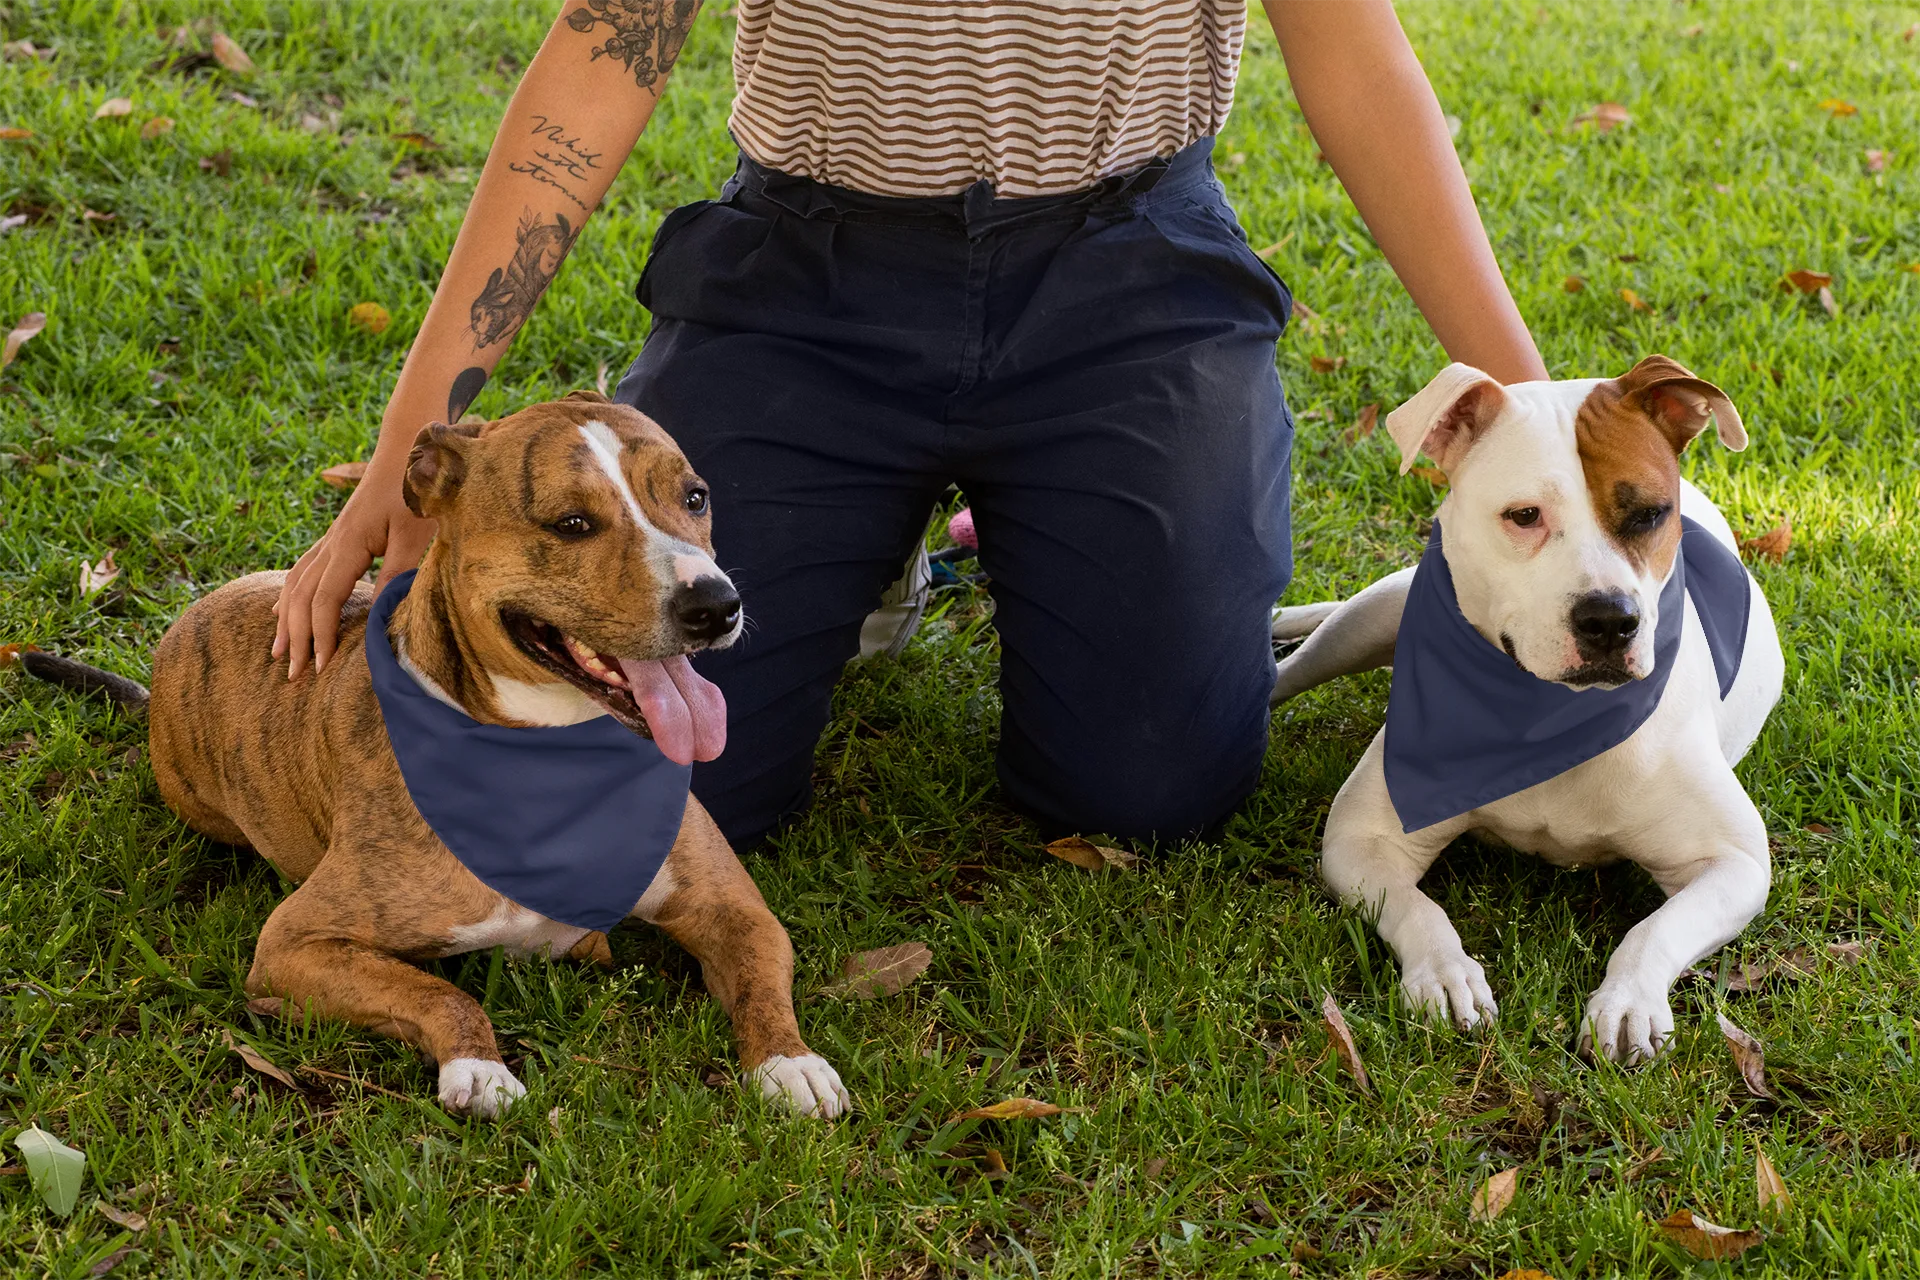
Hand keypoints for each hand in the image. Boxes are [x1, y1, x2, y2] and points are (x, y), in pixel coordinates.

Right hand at [272, 464, 434, 677]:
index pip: (324, 599)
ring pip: (295, 583)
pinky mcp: (338, 536)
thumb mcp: (415, 534)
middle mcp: (331, 542)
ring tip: (280, 652)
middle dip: (296, 637)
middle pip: (301, 596)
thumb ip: (398, 573)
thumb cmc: (416, 489)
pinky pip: (302, 570)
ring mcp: (331, 538)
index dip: (321, 634)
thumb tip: (382, 616)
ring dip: (286, 620)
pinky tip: (281, 611)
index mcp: (348, 543)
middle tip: (294, 675)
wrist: (408, 448)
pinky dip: (290, 596)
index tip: (321, 667)